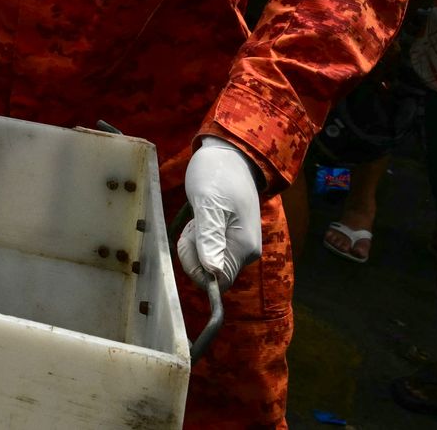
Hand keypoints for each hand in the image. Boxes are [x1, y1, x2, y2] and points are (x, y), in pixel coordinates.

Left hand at [177, 137, 263, 289]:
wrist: (229, 155)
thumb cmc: (217, 174)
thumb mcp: (207, 203)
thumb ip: (209, 237)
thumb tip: (212, 271)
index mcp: (244, 247)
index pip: (218, 281)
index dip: (196, 267)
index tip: (189, 239)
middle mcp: (247, 251)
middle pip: (211, 272)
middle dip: (194, 252)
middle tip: (193, 223)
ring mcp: (241, 244)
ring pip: (209, 260)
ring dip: (195, 242)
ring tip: (198, 216)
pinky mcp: (233, 237)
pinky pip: (211, 249)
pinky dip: (200, 236)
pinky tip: (202, 217)